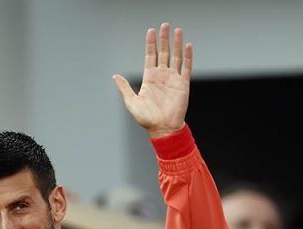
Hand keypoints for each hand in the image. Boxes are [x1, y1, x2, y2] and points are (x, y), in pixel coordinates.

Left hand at [113, 23, 191, 137]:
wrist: (162, 129)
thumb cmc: (146, 118)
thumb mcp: (131, 102)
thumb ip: (124, 88)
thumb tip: (115, 76)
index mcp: (149, 78)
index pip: (150, 56)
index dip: (150, 43)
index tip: (151, 31)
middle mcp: (162, 76)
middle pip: (163, 52)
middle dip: (164, 39)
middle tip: (164, 25)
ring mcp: (173, 79)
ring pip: (176, 56)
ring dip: (176, 43)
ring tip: (177, 30)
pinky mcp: (183, 84)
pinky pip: (186, 67)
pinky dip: (188, 56)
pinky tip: (188, 45)